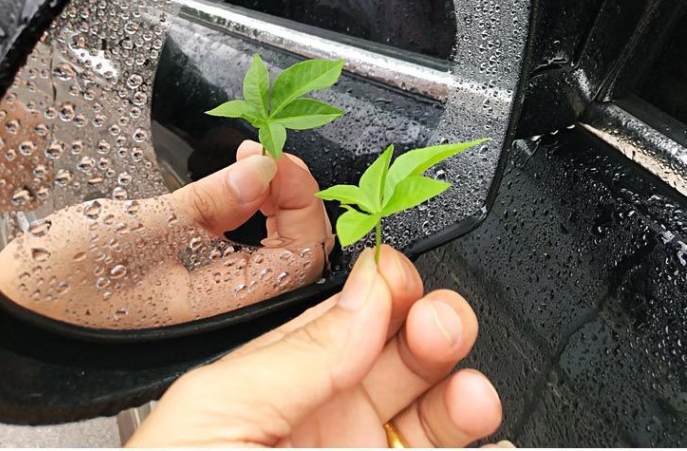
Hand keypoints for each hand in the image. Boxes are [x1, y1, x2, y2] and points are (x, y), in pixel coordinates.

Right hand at [0, 141, 333, 328]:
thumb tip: (265, 168)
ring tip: (254, 159)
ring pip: (274, 245)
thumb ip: (208, 202)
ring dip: (274, 198)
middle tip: (268, 155)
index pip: (299, 258)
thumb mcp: (137, 230)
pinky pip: (246, 242)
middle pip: (295, 251)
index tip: (281, 159)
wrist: (16, 307)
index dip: (303, 203)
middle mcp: (227, 308)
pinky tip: (238, 182)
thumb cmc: (60, 286)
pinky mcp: (198, 276)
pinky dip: (250, 206)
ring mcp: (214, 293)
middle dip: (293, 196)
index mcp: (221, 307)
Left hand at [127, 245, 508, 447]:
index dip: (385, 289)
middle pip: (402, 357)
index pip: (351, 316)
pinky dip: (485, 450)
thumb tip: (368, 289)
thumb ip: (299, 351)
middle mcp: (327, 417)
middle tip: (441, 329)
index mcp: (282, 380)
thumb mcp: (221, 407)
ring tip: (473, 398)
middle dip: (433, 327)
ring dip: (464, 394)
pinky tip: (496, 446)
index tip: (404, 283)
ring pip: (434, 415)